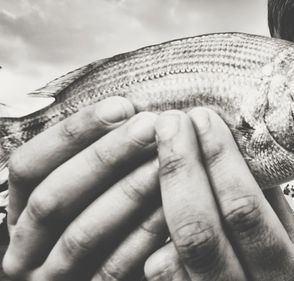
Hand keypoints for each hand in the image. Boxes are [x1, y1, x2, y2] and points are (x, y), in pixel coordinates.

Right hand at [3, 97, 168, 279]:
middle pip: (54, 196)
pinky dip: (143, 236)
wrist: (114, 277)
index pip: (28, 167)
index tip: (122, 106)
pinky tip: (173, 207)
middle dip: (105, 156)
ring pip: (82, 233)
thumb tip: (135, 113)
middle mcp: (24, 249)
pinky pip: (113, 268)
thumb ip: (99, 165)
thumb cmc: (103, 227)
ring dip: (127, 192)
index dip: (73, 134)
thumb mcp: (86, 194)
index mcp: (18, 213)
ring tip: (166, 160)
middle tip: (151, 126)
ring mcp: (52, 279)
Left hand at [144, 108, 293, 280]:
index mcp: (289, 274)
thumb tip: (244, 153)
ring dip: (155, 196)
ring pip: (171, 255)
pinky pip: (159, 278)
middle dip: (180, 168)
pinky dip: (147, 237)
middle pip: (199, 230)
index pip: (243, 209)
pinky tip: (141, 197)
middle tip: (169, 123)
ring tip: (149, 149)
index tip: (203, 119)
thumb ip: (274, 209)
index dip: (219, 161)